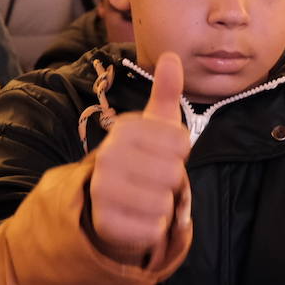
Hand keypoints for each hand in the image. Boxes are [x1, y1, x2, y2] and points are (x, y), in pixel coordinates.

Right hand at [88, 52, 189, 264]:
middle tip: (154, 181)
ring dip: (164, 207)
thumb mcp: (155, 127)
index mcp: (124, 128)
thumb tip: (170, 56)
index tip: (163, 155)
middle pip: (174, 174)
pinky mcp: (105, 222)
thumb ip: (166, 93)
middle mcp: (107, 155)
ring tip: (146, 200)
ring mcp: (102, 189)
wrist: (106, 203)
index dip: (181, 154)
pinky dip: (154, 229)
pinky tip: (140, 219)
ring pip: (164, 202)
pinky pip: (153, 228)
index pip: (181, 143)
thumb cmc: (142, 161)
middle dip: (172, 183)